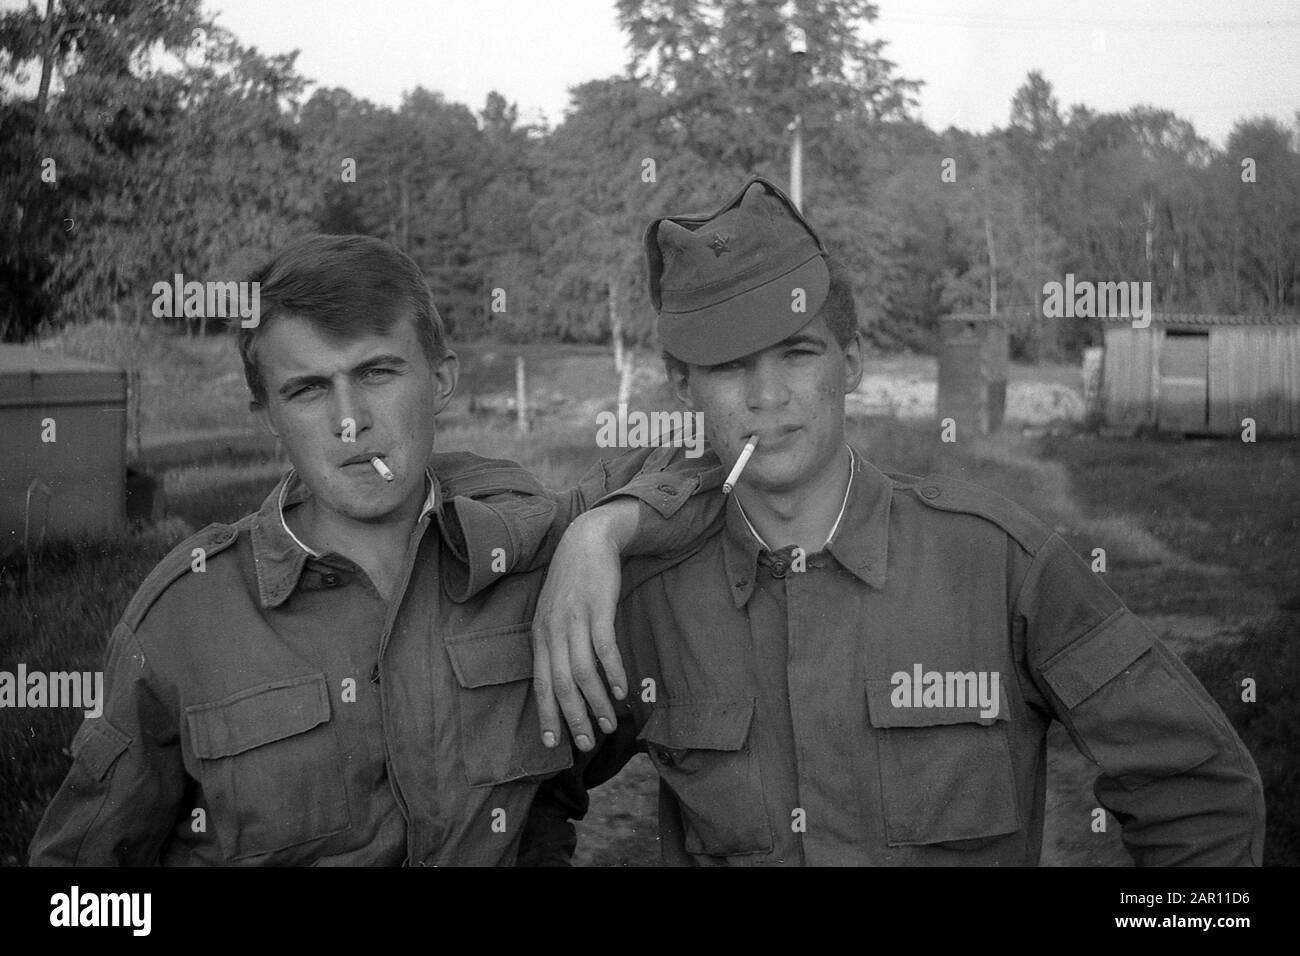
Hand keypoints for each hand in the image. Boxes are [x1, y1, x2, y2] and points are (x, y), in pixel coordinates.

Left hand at [532, 503, 635, 751]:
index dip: (546, 714)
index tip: (553, 743)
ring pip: (583, 673)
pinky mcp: (598, 609)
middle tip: (588, 743)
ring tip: (610, 723)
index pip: (540, 683)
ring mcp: (575, 620)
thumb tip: (566, 680)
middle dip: (574, 718)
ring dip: (597, 703)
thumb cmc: (572, 582)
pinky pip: (605, 649)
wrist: (585, 541)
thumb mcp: (553, 613)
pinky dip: (613, 674)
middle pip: (562, 684)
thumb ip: (556, 644)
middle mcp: (553, 631)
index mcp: (540, 636)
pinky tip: (621, 692)